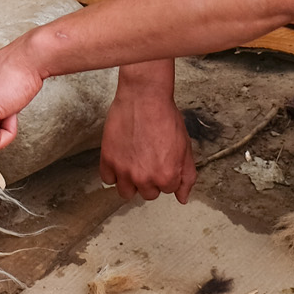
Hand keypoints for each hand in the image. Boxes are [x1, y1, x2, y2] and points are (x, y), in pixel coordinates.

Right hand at [98, 81, 195, 203]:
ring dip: (131, 181)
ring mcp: (124, 170)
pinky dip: (113, 173)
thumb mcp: (185, 147)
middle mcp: (144, 178)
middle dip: (150, 179)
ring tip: (134, 162)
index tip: (163, 160)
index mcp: (167, 177)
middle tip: (149, 159)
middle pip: (147, 193)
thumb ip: (187, 176)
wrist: (144, 96)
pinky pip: (107, 179)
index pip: (168, 190)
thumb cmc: (165, 117)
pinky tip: (120, 160)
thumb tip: (182, 197)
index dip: (167, 174)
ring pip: (126, 192)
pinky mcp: (108, 159)